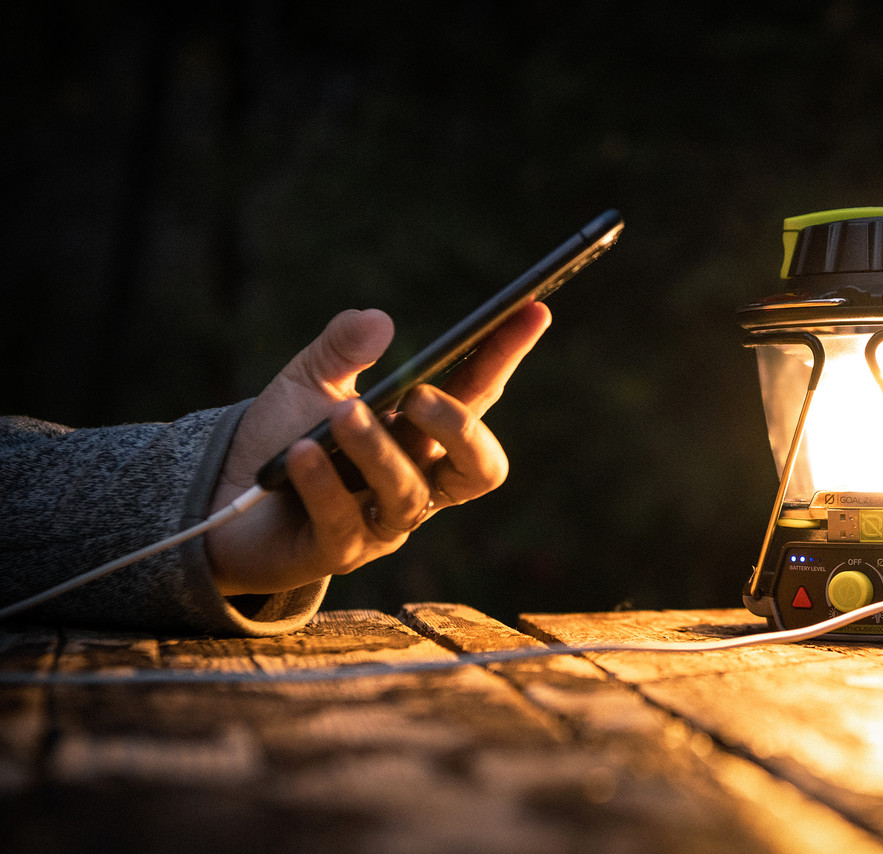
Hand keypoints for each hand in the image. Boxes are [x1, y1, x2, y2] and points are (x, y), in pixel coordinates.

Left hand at [205, 303, 550, 596]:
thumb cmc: (282, 439)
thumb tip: (380, 321)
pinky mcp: (339, 552)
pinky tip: (300, 454)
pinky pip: (345, 523)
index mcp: (424, 437)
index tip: (531, 308)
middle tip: (420, 395)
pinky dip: (323, 484)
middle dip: (461, 429)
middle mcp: (418, 482)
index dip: (506, 354)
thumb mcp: (309, 381)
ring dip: (377, 449)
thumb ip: (342, 349)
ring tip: (342, 414)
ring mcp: (383, 524)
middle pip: (479, 469)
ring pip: (409, 494)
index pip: (478, 394)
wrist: (222, 503)